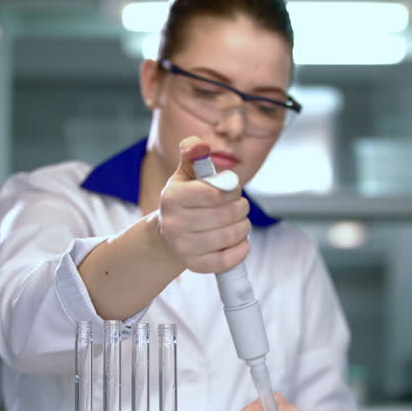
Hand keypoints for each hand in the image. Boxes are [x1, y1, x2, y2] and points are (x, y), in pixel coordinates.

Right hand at [158, 136, 250, 273]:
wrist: (167, 234)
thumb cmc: (185, 199)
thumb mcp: (185, 173)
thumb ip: (193, 153)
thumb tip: (200, 145)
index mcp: (172, 197)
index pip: (213, 193)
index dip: (232, 189)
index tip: (233, 189)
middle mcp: (173, 223)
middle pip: (225, 215)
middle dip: (241, 208)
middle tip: (240, 206)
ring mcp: (182, 247)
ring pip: (229, 236)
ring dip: (244, 227)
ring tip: (240, 222)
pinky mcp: (194, 265)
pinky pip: (227, 261)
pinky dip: (241, 249)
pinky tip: (240, 241)